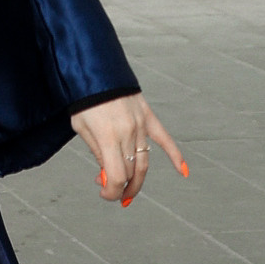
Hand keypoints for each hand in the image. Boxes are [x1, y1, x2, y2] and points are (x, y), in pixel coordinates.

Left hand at [72, 93, 187, 206]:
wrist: (95, 69)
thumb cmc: (83, 100)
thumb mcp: (81, 128)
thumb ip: (96, 152)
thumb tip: (106, 175)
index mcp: (108, 137)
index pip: (116, 177)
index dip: (110, 192)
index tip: (105, 194)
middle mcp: (127, 133)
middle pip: (131, 172)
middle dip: (121, 186)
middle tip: (113, 192)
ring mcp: (140, 125)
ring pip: (144, 162)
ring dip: (138, 180)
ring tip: (130, 192)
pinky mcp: (148, 116)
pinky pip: (164, 139)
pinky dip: (175, 155)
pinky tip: (183, 171)